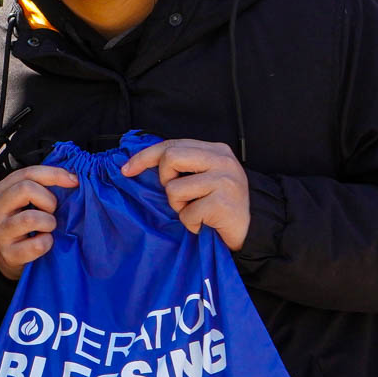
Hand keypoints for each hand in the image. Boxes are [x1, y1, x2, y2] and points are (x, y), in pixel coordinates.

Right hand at [0, 165, 78, 279]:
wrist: (9, 256)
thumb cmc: (23, 223)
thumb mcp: (25, 201)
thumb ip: (40, 186)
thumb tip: (73, 178)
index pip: (27, 173)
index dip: (54, 174)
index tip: (74, 181)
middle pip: (25, 189)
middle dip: (48, 200)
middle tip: (51, 211)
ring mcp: (0, 232)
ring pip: (31, 218)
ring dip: (49, 222)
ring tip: (48, 227)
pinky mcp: (9, 253)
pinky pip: (37, 245)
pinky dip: (47, 242)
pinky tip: (44, 241)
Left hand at [122, 139, 249, 249]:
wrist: (251, 231)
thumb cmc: (218, 205)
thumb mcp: (203, 177)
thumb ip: (182, 166)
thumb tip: (136, 163)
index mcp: (216, 150)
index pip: (172, 144)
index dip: (144, 156)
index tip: (126, 170)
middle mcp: (223, 160)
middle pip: (170, 157)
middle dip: (164, 180)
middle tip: (178, 196)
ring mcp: (225, 181)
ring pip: (174, 188)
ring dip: (179, 206)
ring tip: (197, 210)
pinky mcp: (223, 203)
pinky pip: (187, 213)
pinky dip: (191, 223)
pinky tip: (206, 223)